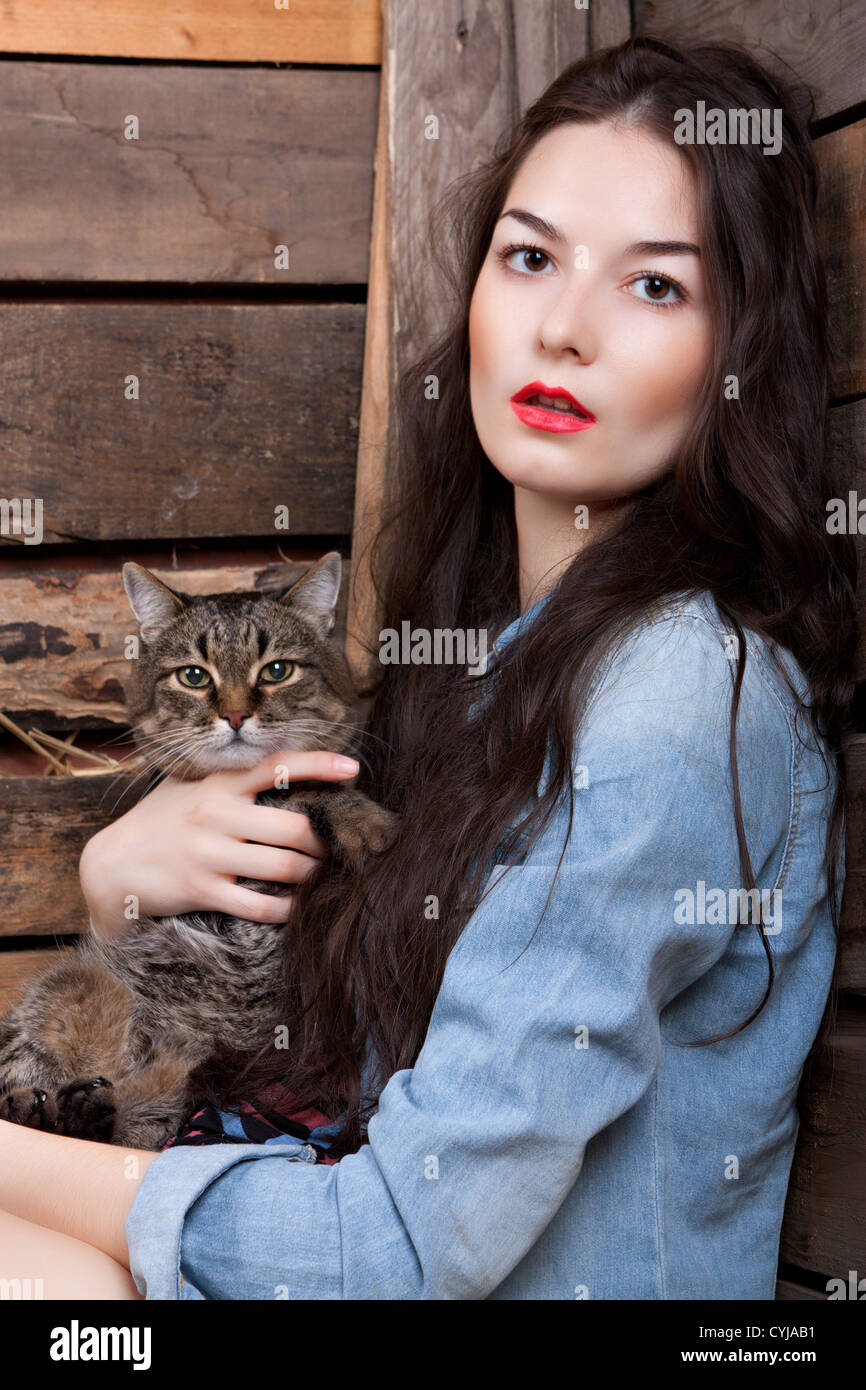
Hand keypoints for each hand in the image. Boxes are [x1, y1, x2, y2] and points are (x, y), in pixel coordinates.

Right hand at [79, 749, 359, 939]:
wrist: (111, 864)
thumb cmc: (160, 821)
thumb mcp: (189, 787)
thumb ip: (231, 780)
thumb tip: (288, 771)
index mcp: (219, 783)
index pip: (277, 764)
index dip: (319, 764)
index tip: (352, 767)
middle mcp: (217, 814)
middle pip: (295, 827)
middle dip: (325, 842)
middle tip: (336, 848)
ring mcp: (209, 853)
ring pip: (285, 868)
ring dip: (314, 876)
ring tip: (323, 877)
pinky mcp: (202, 890)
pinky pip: (261, 906)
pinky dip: (288, 909)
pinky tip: (298, 908)